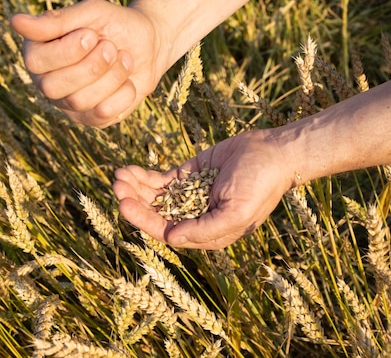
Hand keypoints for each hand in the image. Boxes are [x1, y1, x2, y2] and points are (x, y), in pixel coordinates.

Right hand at [10, 0, 166, 127]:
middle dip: (91, 65)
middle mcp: (47, 82)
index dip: (68, 51)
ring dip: (112, 76)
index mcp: (38, 53)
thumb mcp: (90, 13)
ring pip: (80, 101)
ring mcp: (69, 104)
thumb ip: (56, 21)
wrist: (149, 44)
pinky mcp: (92, 119)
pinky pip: (103, 114)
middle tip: (111, 47)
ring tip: (123, 58)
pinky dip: (123, 93)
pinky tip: (128, 79)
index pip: (35, 62)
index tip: (92, 34)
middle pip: (52, 87)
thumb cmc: (114, 24)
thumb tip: (15, 22)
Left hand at [113, 129, 294, 248]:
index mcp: (207, 233)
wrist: (273, 152)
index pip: (167, 231)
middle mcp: (195, 217)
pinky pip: (161, 181)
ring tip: (118, 176)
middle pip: (156, 214)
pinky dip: (144, 177)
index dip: (144, 220)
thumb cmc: (261, 184)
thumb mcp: (237, 211)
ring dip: (135, 188)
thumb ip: (206, 229)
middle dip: (135, 202)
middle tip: (117, 186)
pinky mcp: (188, 176)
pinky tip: (128, 170)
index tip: (124, 204)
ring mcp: (190, 196)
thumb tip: (171, 238)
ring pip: (155, 197)